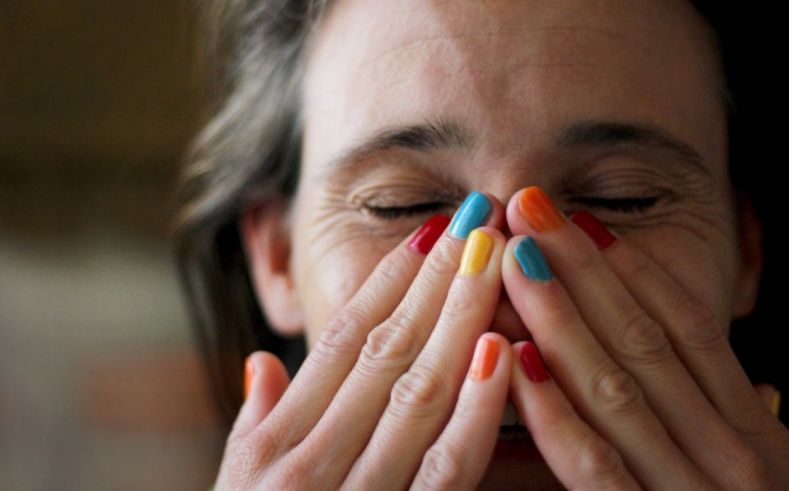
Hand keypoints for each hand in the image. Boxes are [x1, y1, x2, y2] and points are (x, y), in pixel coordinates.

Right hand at [215, 193, 513, 489]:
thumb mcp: (238, 480)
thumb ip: (256, 419)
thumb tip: (261, 361)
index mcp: (274, 441)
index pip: (341, 340)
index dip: (388, 280)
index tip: (431, 232)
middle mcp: (310, 461)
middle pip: (386, 347)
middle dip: (438, 274)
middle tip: (477, 214)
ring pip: (420, 389)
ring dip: (462, 314)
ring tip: (496, 253)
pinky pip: (448, 466)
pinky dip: (477, 408)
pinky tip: (505, 349)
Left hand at [501, 186, 788, 489]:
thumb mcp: (762, 477)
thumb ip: (743, 427)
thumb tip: (761, 387)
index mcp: (757, 435)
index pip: (692, 332)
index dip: (637, 272)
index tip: (586, 222)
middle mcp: (734, 457)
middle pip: (645, 343)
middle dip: (582, 268)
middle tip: (531, 208)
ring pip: (615, 387)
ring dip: (558, 315)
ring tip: (515, 257)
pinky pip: (593, 463)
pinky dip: (552, 408)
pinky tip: (510, 356)